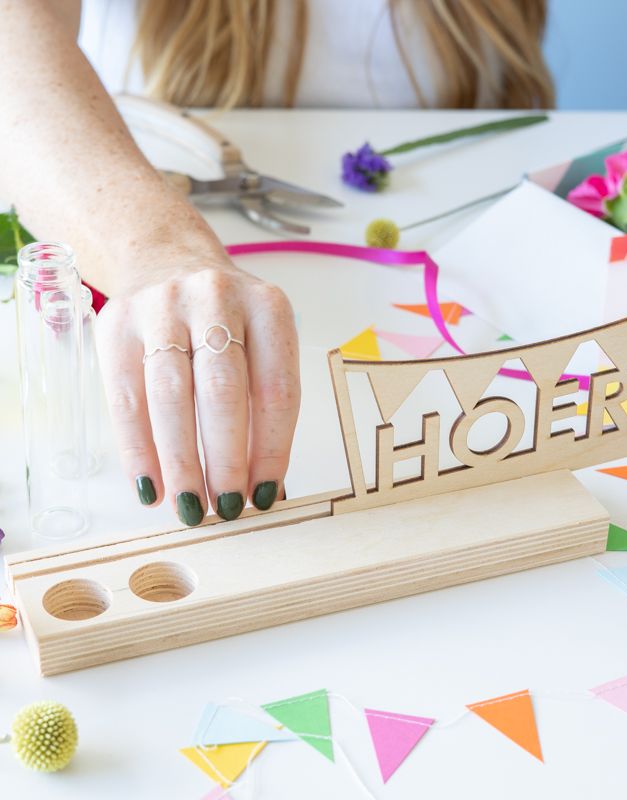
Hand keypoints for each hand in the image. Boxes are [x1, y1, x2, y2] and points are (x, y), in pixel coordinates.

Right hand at [96, 253, 299, 524]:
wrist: (164, 258)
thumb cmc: (224, 319)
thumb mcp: (259, 343)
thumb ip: (264, 406)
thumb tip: (265, 487)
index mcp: (268, 306)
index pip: (277, 389)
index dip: (272, 449)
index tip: (265, 493)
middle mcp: (216, 299)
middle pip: (223, 391)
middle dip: (226, 459)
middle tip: (227, 508)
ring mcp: (162, 306)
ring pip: (171, 396)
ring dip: (181, 461)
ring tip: (190, 507)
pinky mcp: (115, 323)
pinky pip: (125, 397)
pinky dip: (137, 449)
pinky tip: (150, 486)